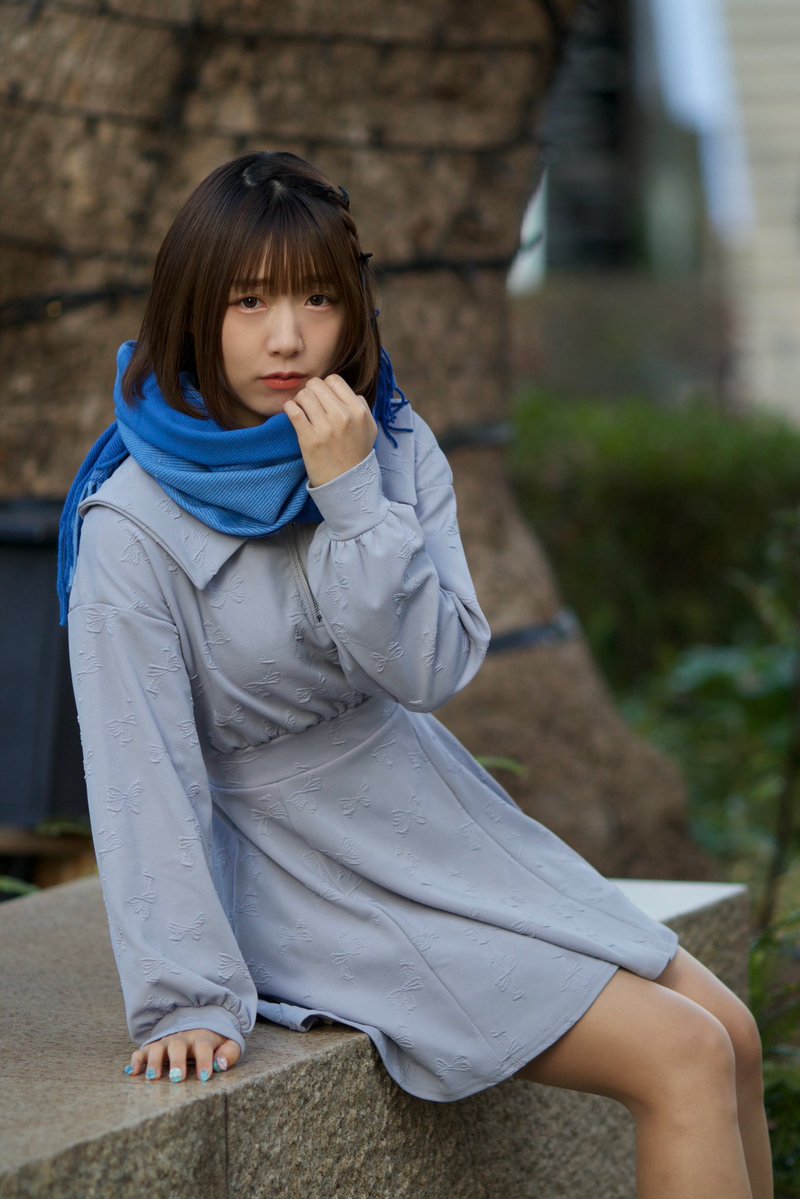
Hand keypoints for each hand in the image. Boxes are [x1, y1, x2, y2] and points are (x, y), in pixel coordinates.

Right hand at [125, 1028, 240, 1082]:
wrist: (199, 1024)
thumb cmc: (214, 1043)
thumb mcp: (228, 1044)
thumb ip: (229, 1053)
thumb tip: (220, 1064)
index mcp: (202, 1038)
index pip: (203, 1047)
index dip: (205, 1061)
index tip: (205, 1077)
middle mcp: (182, 1038)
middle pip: (177, 1046)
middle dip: (177, 1061)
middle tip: (178, 1078)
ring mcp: (166, 1042)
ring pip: (157, 1048)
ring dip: (153, 1061)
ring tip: (153, 1077)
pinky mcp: (153, 1048)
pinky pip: (141, 1051)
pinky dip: (136, 1060)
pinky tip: (131, 1072)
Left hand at [284, 374, 377, 487]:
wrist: (346, 483)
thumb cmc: (356, 455)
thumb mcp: (369, 428)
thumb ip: (361, 406)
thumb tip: (347, 391)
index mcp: (358, 410)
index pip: (334, 380)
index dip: (325, 387)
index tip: (323, 399)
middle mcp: (342, 416)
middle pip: (316, 384)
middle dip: (311, 392)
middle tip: (310, 405)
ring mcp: (325, 427)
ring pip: (303, 394)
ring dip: (300, 401)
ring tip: (303, 412)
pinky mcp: (308, 438)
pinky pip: (293, 410)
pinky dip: (289, 408)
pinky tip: (293, 413)